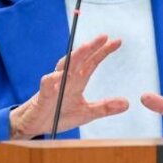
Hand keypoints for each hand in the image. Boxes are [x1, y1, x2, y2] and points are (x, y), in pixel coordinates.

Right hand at [9, 34, 127, 137]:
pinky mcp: (43, 96)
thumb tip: (127, 103)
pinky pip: (47, 85)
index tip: (117, 41)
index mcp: (78, 81)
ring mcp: (54, 85)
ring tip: (85, 48)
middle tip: (104, 36)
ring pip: (64, 66)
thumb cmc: (60, 114)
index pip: (92, 62)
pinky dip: (52, 79)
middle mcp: (66, 79)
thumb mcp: (86, 113)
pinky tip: (58, 75)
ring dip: (74, 56)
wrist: (36, 125)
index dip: (103, 51)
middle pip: (80, 59)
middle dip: (91, 47)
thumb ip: (105, 107)